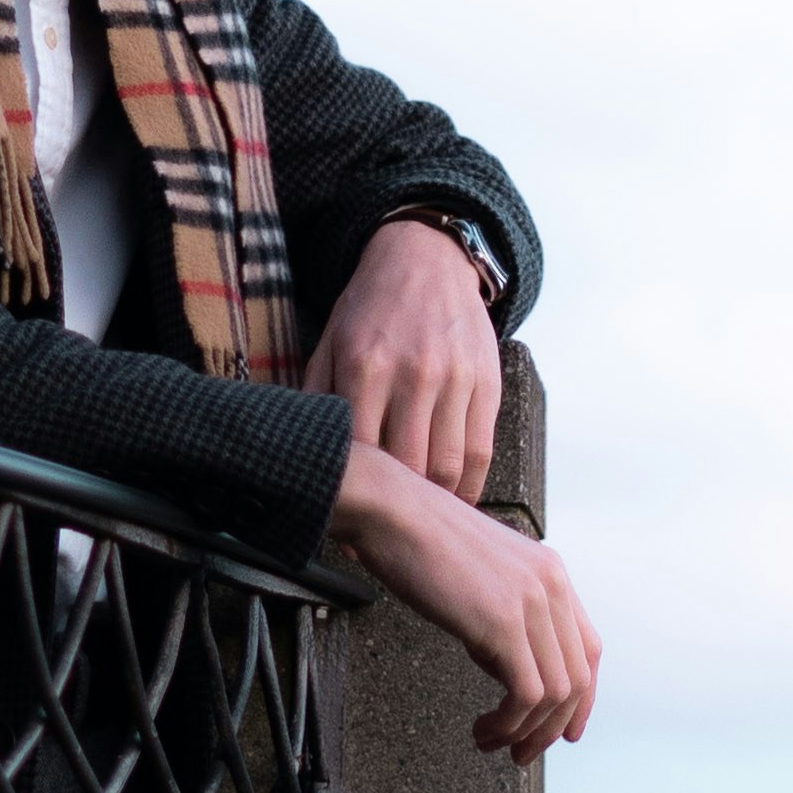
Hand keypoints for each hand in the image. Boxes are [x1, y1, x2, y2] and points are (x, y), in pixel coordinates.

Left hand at [302, 215, 502, 501]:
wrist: (425, 259)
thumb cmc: (369, 310)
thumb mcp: (328, 344)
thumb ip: (315, 399)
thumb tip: (305, 460)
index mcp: (364, 366)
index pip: (361, 452)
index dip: (356, 496)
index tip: (350, 524)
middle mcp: (413, 373)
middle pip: (407, 468)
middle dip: (396, 508)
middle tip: (384, 533)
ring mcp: (455, 378)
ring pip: (448, 468)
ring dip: (434, 503)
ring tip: (417, 518)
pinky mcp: (487, 382)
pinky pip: (481, 452)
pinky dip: (470, 487)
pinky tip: (453, 499)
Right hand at [329, 441, 600, 760]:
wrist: (390, 509)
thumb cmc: (417, 536)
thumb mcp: (479, 572)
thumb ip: (502, 609)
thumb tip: (501, 661)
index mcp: (550, 571)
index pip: (587, 648)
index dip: (580, 698)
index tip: (561, 729)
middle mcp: (551, 586)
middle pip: (578, 678)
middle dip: (551, 727)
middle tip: (521, 751)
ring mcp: (532, 603)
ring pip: (557, 693)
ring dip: (526, 731)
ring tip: (492, 741)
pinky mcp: (504, 623)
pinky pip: (528, 694)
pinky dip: (509, 723)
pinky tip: (484, 728)